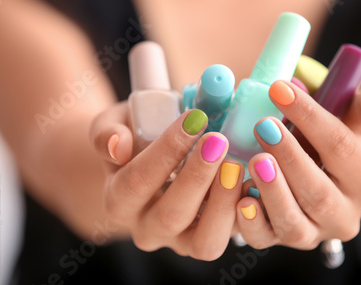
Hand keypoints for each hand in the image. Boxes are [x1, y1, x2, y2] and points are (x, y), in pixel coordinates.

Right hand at [90, 102, 243, 259]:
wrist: (150, 160)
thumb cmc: (135, 137)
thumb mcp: (113, 126)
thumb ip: (107, 133)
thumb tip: (117, 145)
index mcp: (119, 201)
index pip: (137, 182)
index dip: (166, 151)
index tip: (194, 119)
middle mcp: (147, 228)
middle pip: (171, 216)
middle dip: (198, 177)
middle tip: (218, 140)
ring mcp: (181, 240)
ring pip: (204, 241)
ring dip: (223, 202)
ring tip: (236, 164)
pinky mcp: (211, 238)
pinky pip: (230, 236)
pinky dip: (245, 212)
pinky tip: (253, 179)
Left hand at [236, 81, 360, 248]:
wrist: (319, 174)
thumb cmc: (332, 142)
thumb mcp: (352, 120)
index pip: (342, 149)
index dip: (311, 118)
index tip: (281, 89)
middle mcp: (345, 216)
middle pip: (319, 192)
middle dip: (290, 158)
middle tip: (264, 126)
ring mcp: (313, 233)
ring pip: (294, 223)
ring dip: (272, 191)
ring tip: (254, 160)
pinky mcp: (281, 242)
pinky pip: (264, 239)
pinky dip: (251, 223)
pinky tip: (241, 201)